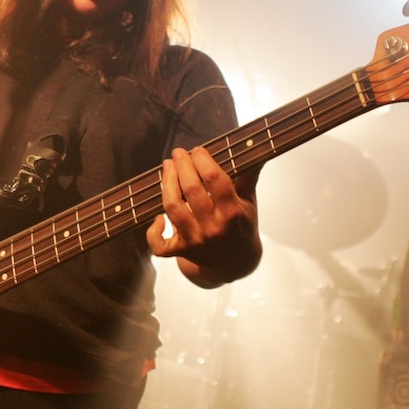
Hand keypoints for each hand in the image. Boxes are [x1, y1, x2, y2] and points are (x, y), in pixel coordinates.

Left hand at [146, 146, 261, 286]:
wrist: (237, 263)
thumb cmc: (241, 225)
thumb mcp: (249, 201)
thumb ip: (248, 174)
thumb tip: (255, 145)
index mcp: (232, 213)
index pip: (214, 179)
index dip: (202, 160)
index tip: (197, 150)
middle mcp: (213, 228)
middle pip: (191, 190)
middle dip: (182, 165)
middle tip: (178, 153)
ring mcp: (196, 241)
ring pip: (173, 208)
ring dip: (167, 184)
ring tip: (167, 167)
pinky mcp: (182, 251)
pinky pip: (159, 245)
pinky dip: (153, 231)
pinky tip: (158, 216)